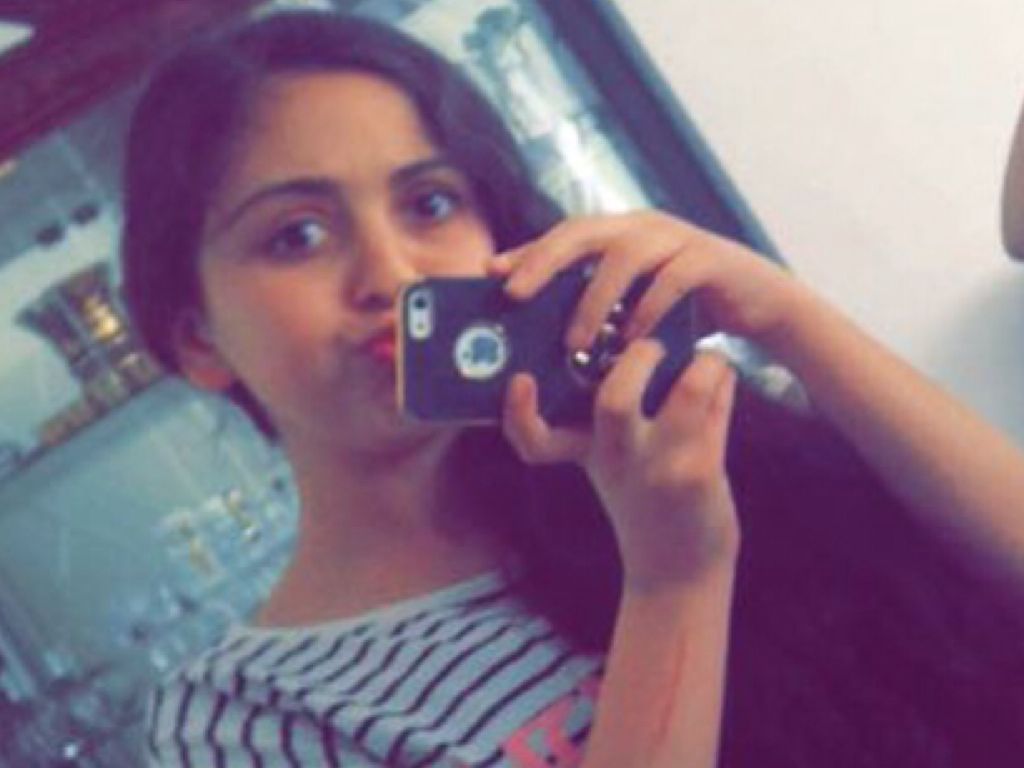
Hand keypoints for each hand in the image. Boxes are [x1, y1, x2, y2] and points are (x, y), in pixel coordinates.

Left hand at [489, 211, 808, 354]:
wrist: (760, 301)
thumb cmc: (688, 306)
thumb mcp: (635, 302)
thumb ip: (598, 304)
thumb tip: (548, 334)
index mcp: (619, 234)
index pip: (562, 235)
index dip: (527, 251)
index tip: (491, 273)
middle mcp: (643, 227)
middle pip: (582, 232)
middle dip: (544, 261)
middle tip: (514, 295)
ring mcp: (677, 239)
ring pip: (624, 256)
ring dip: (594, 299)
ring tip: (575, 343)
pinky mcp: (710, 260)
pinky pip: (673, 278)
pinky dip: (648, 308)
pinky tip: (631, 338)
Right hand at [503, 344, 737, 591]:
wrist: (677, 571)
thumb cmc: (646, 506)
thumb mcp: (614, 464)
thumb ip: (619, 415)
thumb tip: (640, 344)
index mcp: (588, 452)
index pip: (533, 439)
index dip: (518, 411)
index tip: (521, 380)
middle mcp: (618, 458)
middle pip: (614, 401)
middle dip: (639, 359)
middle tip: (652, 347)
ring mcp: (661, 466)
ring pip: (686, 394)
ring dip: (702, 364)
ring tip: (706, 357)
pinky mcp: (699, 473)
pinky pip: (717, 410)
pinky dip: (722, 382)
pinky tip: (724, 377)